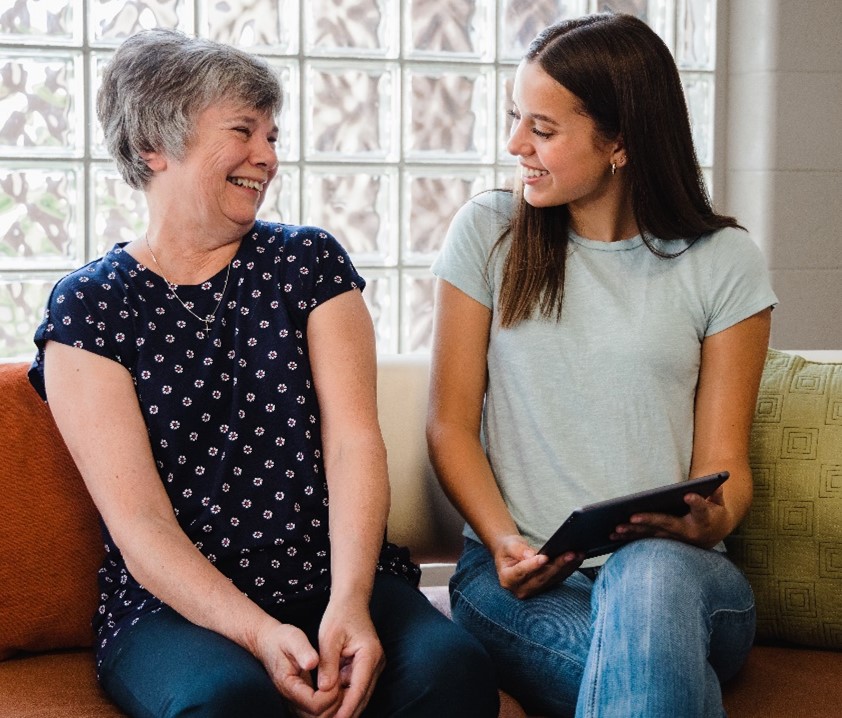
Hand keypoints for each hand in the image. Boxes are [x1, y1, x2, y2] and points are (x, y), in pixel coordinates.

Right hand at [252, 619, 343, 716]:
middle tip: (344, 681)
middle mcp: (291, 701)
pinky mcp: (301, 702)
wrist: (267, 643)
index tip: (338, 676)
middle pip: (319, 717)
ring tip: (342, 683)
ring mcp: (296, 703)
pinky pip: (318, 712)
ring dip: (335, 705)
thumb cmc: (281, 639)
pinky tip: (337, 686)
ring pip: (320, 717)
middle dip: (336, 703)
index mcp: (289, 687)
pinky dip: (331, 704)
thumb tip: (313, 662)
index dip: (331, 695)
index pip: (315, 705)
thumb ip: (303, 650)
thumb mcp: (292, 638)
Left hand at [313, 598, 384, 717]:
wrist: (351, 601)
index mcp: (370, 654)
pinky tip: (333, 707)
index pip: (358, 689)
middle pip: (362, 696)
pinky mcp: (366, 666)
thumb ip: (328, 664)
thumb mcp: (329, 637)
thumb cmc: (339, 615)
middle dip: (347, 713)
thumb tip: (325, 690)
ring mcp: (373, 665)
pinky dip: (346, 697)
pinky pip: (356, 687)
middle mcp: (376, 663)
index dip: (347, 708)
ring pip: (360, 694)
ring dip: (346, 707)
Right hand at [493, 534, 583, 598]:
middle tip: (570, 553)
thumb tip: (530, 556)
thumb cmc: (508, 549)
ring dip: (567, 567)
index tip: (544, 557)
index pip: (520, 572)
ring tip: (578, 554)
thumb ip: (517, 550)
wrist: (511, 556)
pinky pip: (559, 578)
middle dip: (557, 565)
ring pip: (553, 579)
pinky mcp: (546, 587)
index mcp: (507, 579)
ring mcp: (534, 590)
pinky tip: (578, 559)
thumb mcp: (508, 545)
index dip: (532, 565)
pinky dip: (569, 568)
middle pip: (541, 577)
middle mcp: (521, 589)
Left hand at [613, 487, 730, 548]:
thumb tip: (715, 482)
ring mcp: (675, 539)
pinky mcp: (665, 542)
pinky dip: (630, 538)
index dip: (696, 502)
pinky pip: (646, 540)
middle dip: (648, 520)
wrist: (714, 534)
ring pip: (652, 534)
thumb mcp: (719, 502)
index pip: (701, 509)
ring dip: (634, 532)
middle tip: (632, 517)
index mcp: (705, 518)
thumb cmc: (713, 512)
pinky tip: (613, 536)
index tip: (688, 495)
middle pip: (667, 524)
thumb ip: (715, 493)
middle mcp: (688, 531)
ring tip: (616, 528)